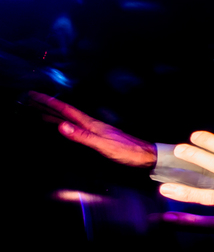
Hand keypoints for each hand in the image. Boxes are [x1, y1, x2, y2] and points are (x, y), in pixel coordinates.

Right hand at [27, 91, 155, 166]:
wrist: (146, 156)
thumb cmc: (127, 152)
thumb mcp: (103, 145)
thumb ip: (83, 136)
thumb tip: (61, 126)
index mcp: (91, 124)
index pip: (66, 110)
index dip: (49, 103)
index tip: (33, 95)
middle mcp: (92, 124)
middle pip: (65, 112)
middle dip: (47, 105)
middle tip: (30, 99)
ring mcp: (96, 130)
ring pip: (70, 119)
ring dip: (54, 114)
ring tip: (39, 111)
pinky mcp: (99, 137)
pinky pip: (76, 127)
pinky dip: (65, 124)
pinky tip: (64, 126)